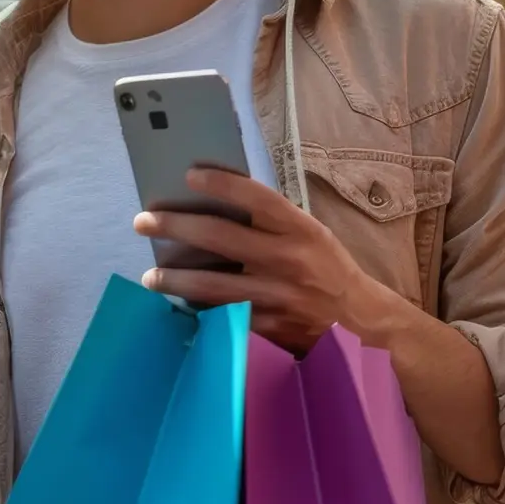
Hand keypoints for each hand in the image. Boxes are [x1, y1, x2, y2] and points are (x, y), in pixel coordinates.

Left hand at [134, 168, 365, 353]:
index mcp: (301, 230)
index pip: (256, 198)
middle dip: (175, 227)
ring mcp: (277, 297)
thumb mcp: (311, 236)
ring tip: (150, 276)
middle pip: (220, 237)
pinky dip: (198, 312)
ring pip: (212, 285)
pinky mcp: (269, 329)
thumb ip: (272, 222)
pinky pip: (224, 318)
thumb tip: (216, 201)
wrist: (361, 323)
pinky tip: (178, 307)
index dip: (220, 183)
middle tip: (143, 221)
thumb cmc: (328, 270)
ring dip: (174, 280)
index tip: (188, 174)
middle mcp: (288, 260)